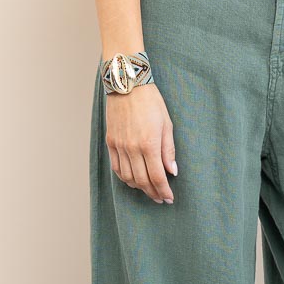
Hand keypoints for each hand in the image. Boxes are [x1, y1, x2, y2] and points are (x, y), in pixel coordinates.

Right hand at [104, 82, 177, 203]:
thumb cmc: (151, 102)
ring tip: (148, 190)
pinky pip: (116, 167)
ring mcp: (119, 146)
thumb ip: (168, 150)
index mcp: (149, 144)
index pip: (157, 177)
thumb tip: (173, 171)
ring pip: (128, 177)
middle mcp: (132, 148)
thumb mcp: (167, 124)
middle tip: (160, 198)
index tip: (169, 198)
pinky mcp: (111, 142)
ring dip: (139, 188)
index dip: (164, 191)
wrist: (127, 85)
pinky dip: (125, 178)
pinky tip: (133, 179)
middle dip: (153, 193)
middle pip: (142, 181)